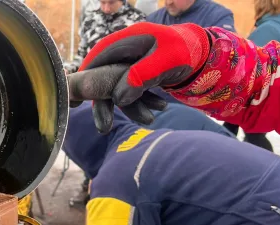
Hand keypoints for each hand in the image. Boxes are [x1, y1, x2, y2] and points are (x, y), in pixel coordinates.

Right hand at [68, 22, 210, 132]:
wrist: (205, 54)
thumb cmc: (185, 53)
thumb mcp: (165, 62)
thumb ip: (139, 77)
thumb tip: (119, 98)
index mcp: (127, 41)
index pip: (97, 58)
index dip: (83, 76)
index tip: (74, 98)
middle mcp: (125, 51)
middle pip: (104, 78)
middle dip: (105, 104)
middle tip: (104, 128)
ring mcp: (132, 63)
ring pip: (118, 89)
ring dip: (131, 107)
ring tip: (150, 119)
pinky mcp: (139, 74)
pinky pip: (132, 91)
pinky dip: (142, 103)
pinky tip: (158, 109)